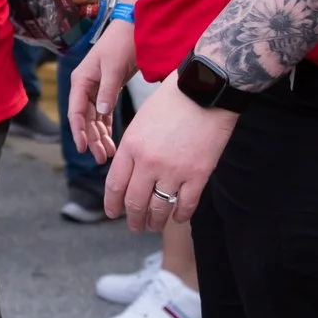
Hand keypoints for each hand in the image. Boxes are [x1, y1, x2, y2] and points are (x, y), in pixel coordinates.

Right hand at [67, 17, 137, 162]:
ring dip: (100, 135)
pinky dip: (107, 126)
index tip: (82, 148)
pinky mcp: (107, 89)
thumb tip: (101, 113)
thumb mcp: (113, 67)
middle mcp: (85, 86)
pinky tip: (111, 139)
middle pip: (85, 118)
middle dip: (91, 139)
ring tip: (108, 153)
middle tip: (101, 158)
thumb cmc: (120, 44)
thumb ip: (107, 90)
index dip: (78, 131)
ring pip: (94, 118)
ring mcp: (95, 89)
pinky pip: (104, 113)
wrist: (134, 29)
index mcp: (81, 80)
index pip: (76, 111)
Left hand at [103, 75, 235, 230]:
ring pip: (159, 207)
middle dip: (133, 219)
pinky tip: (177, 218)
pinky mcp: (198, 174)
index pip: (115, 185)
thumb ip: (133, 149)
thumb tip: (128, 173)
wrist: (204, 90)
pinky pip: (186, 204)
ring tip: (153, 226)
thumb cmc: (171, 101)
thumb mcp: (140, 122)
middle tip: (134, 227)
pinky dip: (180, 215)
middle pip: (135, 201)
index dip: (112, 204)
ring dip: (155, 221)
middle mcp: (148, 162)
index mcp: (130, 146)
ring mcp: (174, 170)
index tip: (113, 213)